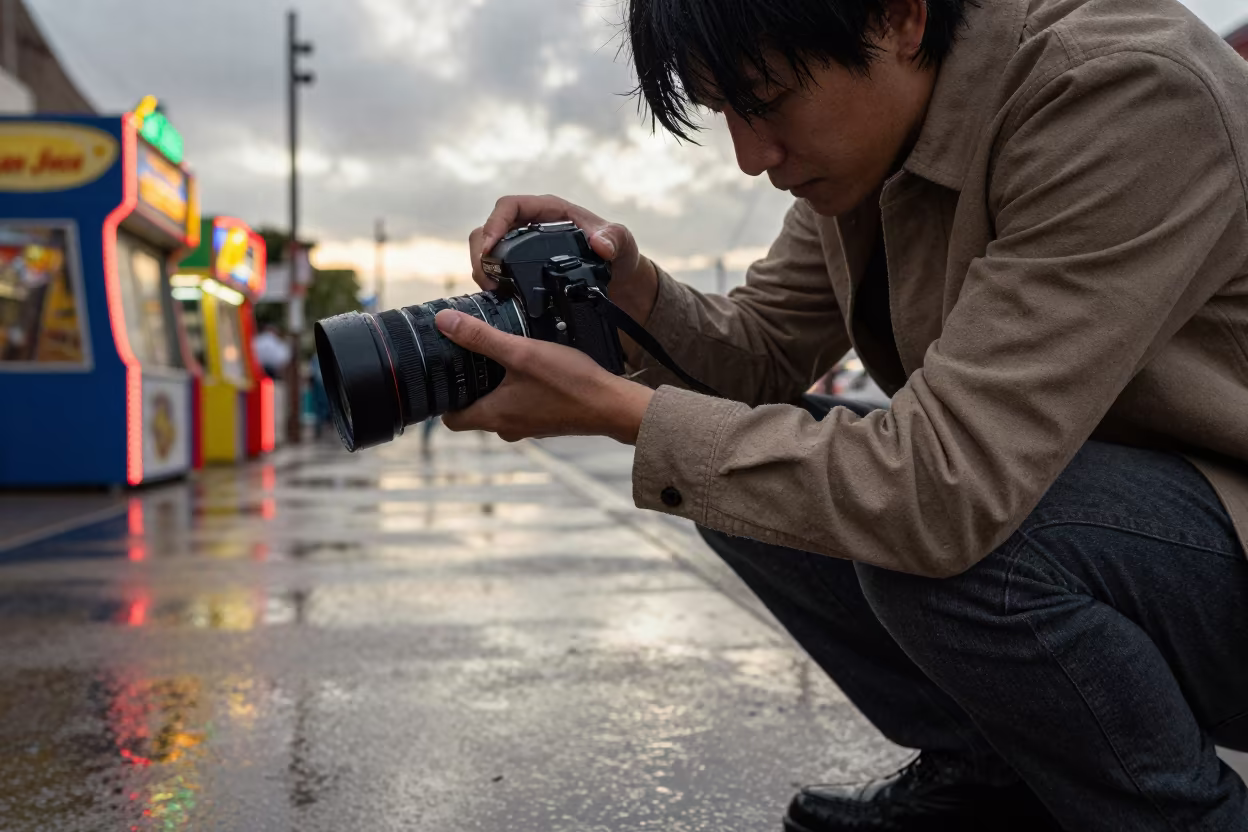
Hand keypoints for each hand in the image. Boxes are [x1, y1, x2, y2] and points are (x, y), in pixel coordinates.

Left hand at [434, 309, 654, 444]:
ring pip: (500, 407)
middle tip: (471, 357)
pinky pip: (523, 405)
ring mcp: (529, 426)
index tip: (444, 374)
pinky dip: (520, 388)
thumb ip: (481, 337)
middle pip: (474, 411)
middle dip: (471, 386)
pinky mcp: (547, 420)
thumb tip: (444, 322)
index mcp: (493, 416)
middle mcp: (507, 427)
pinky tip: (532, 367)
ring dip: (497, 386)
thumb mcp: (521, 352)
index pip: (451, 420)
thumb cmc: (569, 383)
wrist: (612, 405)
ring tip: (503, 356)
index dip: (443, 399)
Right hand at [468, 195, 659, 327]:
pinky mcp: (520, 269)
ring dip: (483, 271)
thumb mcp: (621, 242)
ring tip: (493, 292)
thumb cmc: (617, 251)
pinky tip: (499, 299)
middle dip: (482, 254)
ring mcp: (521, 248)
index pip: (510, 206)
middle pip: (488, 230)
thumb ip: (615, 239)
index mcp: (548, 210)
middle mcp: (528, 226)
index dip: (495, 223)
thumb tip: (600, 244)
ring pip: (486, 252)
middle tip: (487, 280)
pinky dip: (492, 284)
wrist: (617, 277)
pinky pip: (496, 272)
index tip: (491, 246)